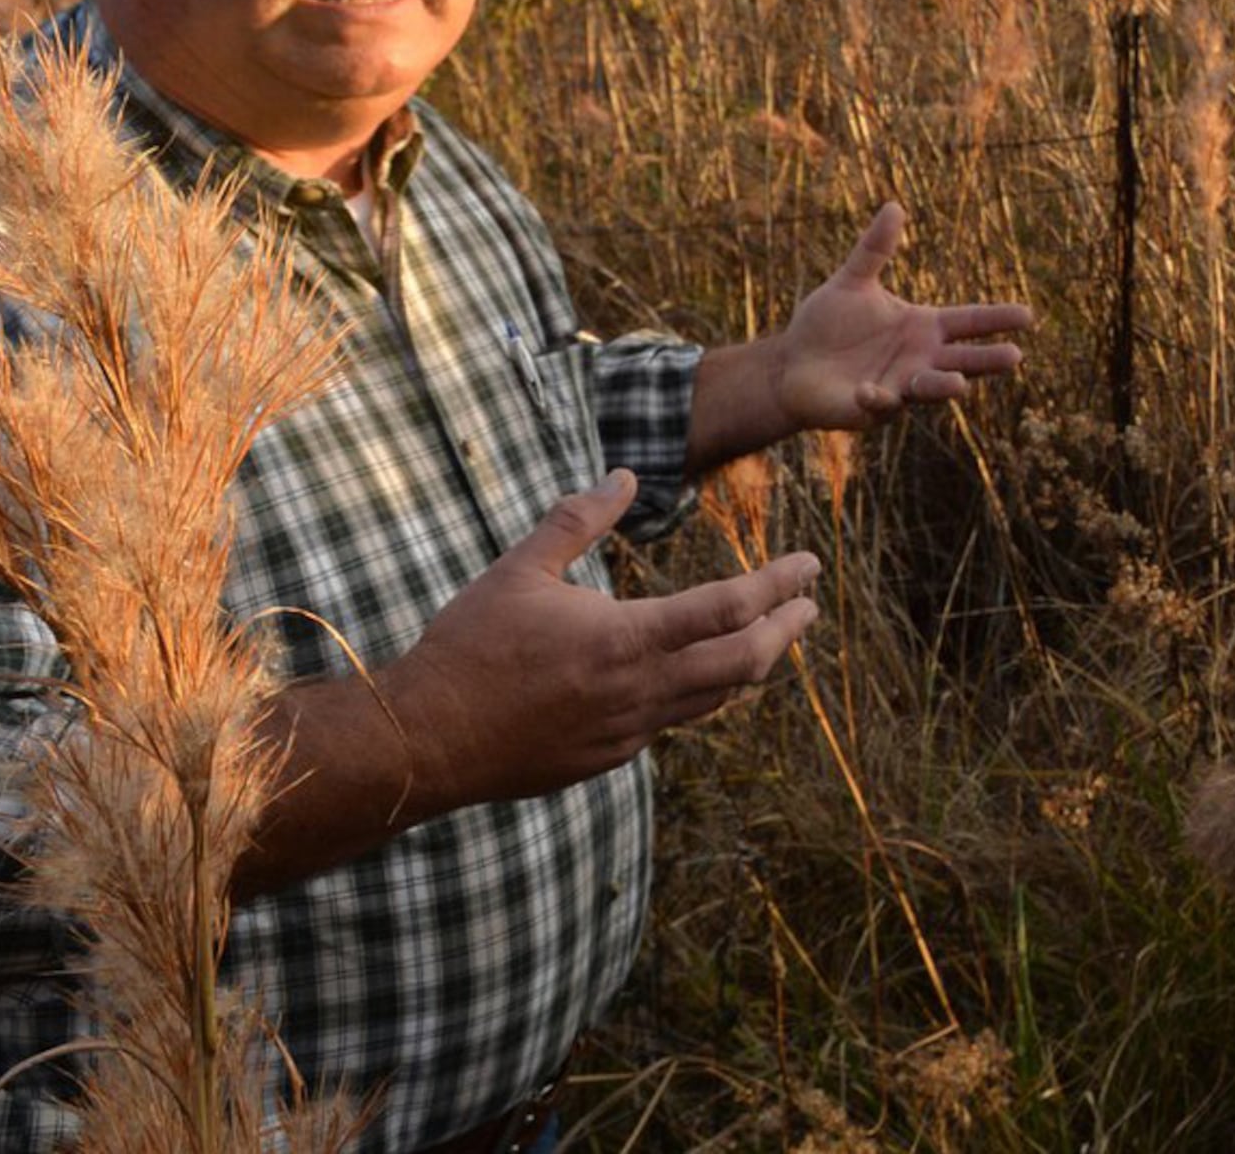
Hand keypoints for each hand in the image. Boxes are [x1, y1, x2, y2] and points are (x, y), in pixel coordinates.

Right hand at [378, 472, 822, 811]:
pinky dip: (702, 693)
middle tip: (809, 603)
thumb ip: (576, 521)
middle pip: (746, 662)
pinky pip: (674, 722)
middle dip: (786, 629)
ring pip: (716, 697)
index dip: (779, 583)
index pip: (730, 608)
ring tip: (772, 636)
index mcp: (625, 638)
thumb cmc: (468, 648)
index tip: (811, 564)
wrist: (423, 742)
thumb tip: (625, 475)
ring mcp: (628, 732)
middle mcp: (640, 691)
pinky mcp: (609, 757)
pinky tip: (700, 676)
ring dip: (752, 664)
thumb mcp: (518, 570)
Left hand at [770, 201, 1035, 432]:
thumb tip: (894, 206)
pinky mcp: (873, 408)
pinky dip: (877, 397)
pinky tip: (866, 389)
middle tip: (1015, 357)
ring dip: (945, 387)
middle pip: (965, 360)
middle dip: (989, 360)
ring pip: (932, 389)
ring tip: (958, 384)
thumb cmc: (826, 323)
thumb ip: (874, 249)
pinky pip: (882, 404)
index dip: (998, 319)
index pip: (969, 322)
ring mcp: (901, 386)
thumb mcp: (852, 282)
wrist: (792, 363)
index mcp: (924, 327)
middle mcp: (921, 359)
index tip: (1029, 316)